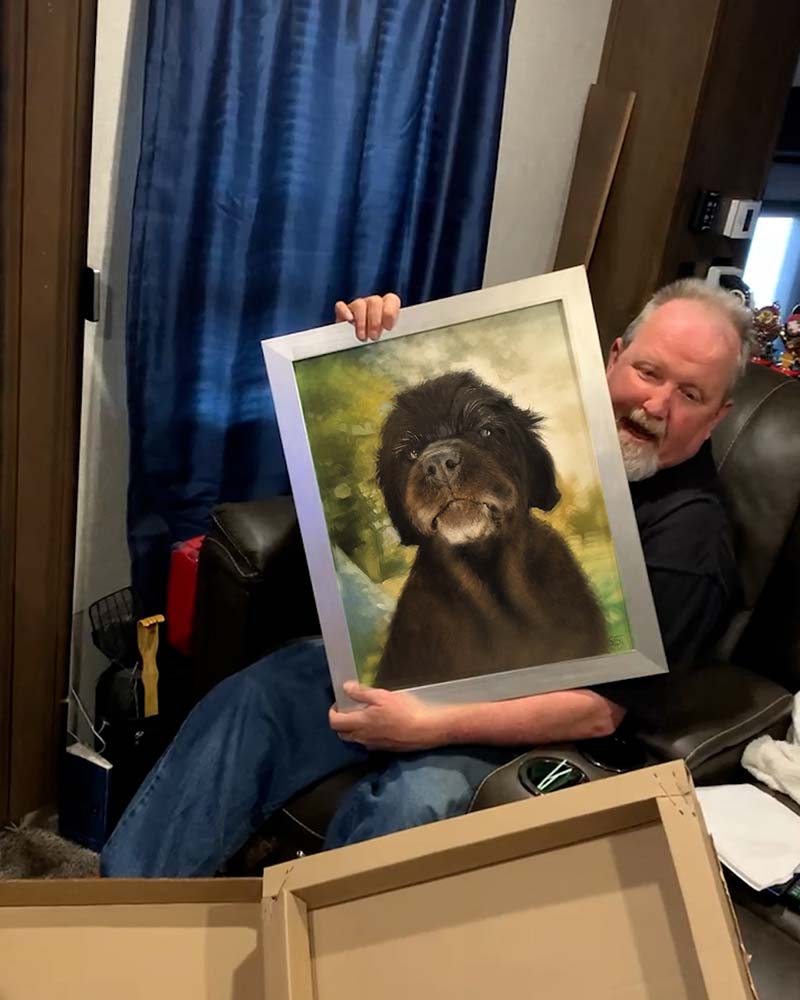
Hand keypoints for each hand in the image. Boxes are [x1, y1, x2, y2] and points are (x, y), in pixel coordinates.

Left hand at [328, 681, 443, 750]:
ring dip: (352, 729)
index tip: (338, 703)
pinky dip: (365, 734)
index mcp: (359, 724)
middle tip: (348, 709)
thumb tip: (345, 688)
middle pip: (341, 734)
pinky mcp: (384, 749)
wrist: (424, 730)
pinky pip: (367, 742)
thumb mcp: (382, 696)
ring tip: (363, 716)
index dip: (332, 712)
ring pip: (354, 739)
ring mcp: (373, 745)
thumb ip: (361, 693)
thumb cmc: (403, 711)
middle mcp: (362, 738)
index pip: (335, 722)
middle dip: (340, 722)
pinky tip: (377, 725)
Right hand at [334, 293, 400, 341]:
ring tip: (362, 337)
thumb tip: (402, 343)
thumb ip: (395, 337)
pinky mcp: (343, 312)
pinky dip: (344, 312)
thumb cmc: (378, 343)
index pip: (392, 300)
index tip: (388, 328)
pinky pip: (341, 306)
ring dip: (361, 321)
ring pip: (359, 304)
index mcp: (388, 307)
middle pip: (375, 302)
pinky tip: (349, 321)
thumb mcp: (390, 340)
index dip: (390, 312)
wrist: (358, 349)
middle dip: (375, 321)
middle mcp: (373, 303)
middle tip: (374, 337)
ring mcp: (358, 306)